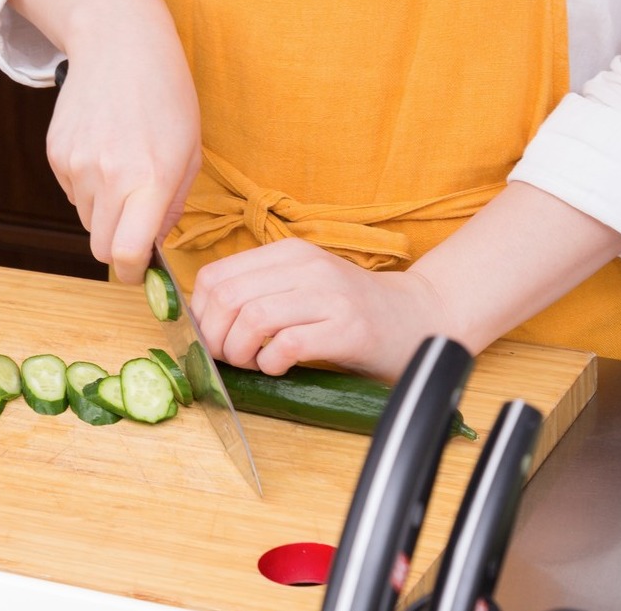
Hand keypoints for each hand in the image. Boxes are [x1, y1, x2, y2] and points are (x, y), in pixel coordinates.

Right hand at [47, 40, 198, 282]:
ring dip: (105, 212)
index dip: (132, 273)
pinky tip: (105, 151)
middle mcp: (108, 176)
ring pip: (87, 220)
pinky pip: (72, 193)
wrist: (120, 44)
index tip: (139, 273)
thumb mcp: (189, 152)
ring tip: (124, 171)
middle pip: (101, 247)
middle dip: (120, 248)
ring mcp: (77, 164)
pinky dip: (88, 187)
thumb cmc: (166, 97)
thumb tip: (153, 244)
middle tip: (137, 227)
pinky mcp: (56, 153)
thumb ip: (172, 206)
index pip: (126, 253)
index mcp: (149, 180)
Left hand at [188, 238, 445, 382]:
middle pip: (228, 298)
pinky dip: (271, 363)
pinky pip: (288, 345)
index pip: (216, 276)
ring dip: (241, 352)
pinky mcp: (347, 329)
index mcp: (290, 252)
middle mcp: (308, 267)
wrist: (419, 317)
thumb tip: (203, 320)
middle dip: (216, 338)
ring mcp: (329, 296)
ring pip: (253, 319)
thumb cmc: (353, 310)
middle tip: (230, 358)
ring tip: (255, 363)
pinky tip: (280, 367)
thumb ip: (261, 291)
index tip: (210, 337)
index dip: (200, 313)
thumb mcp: (303, 285)